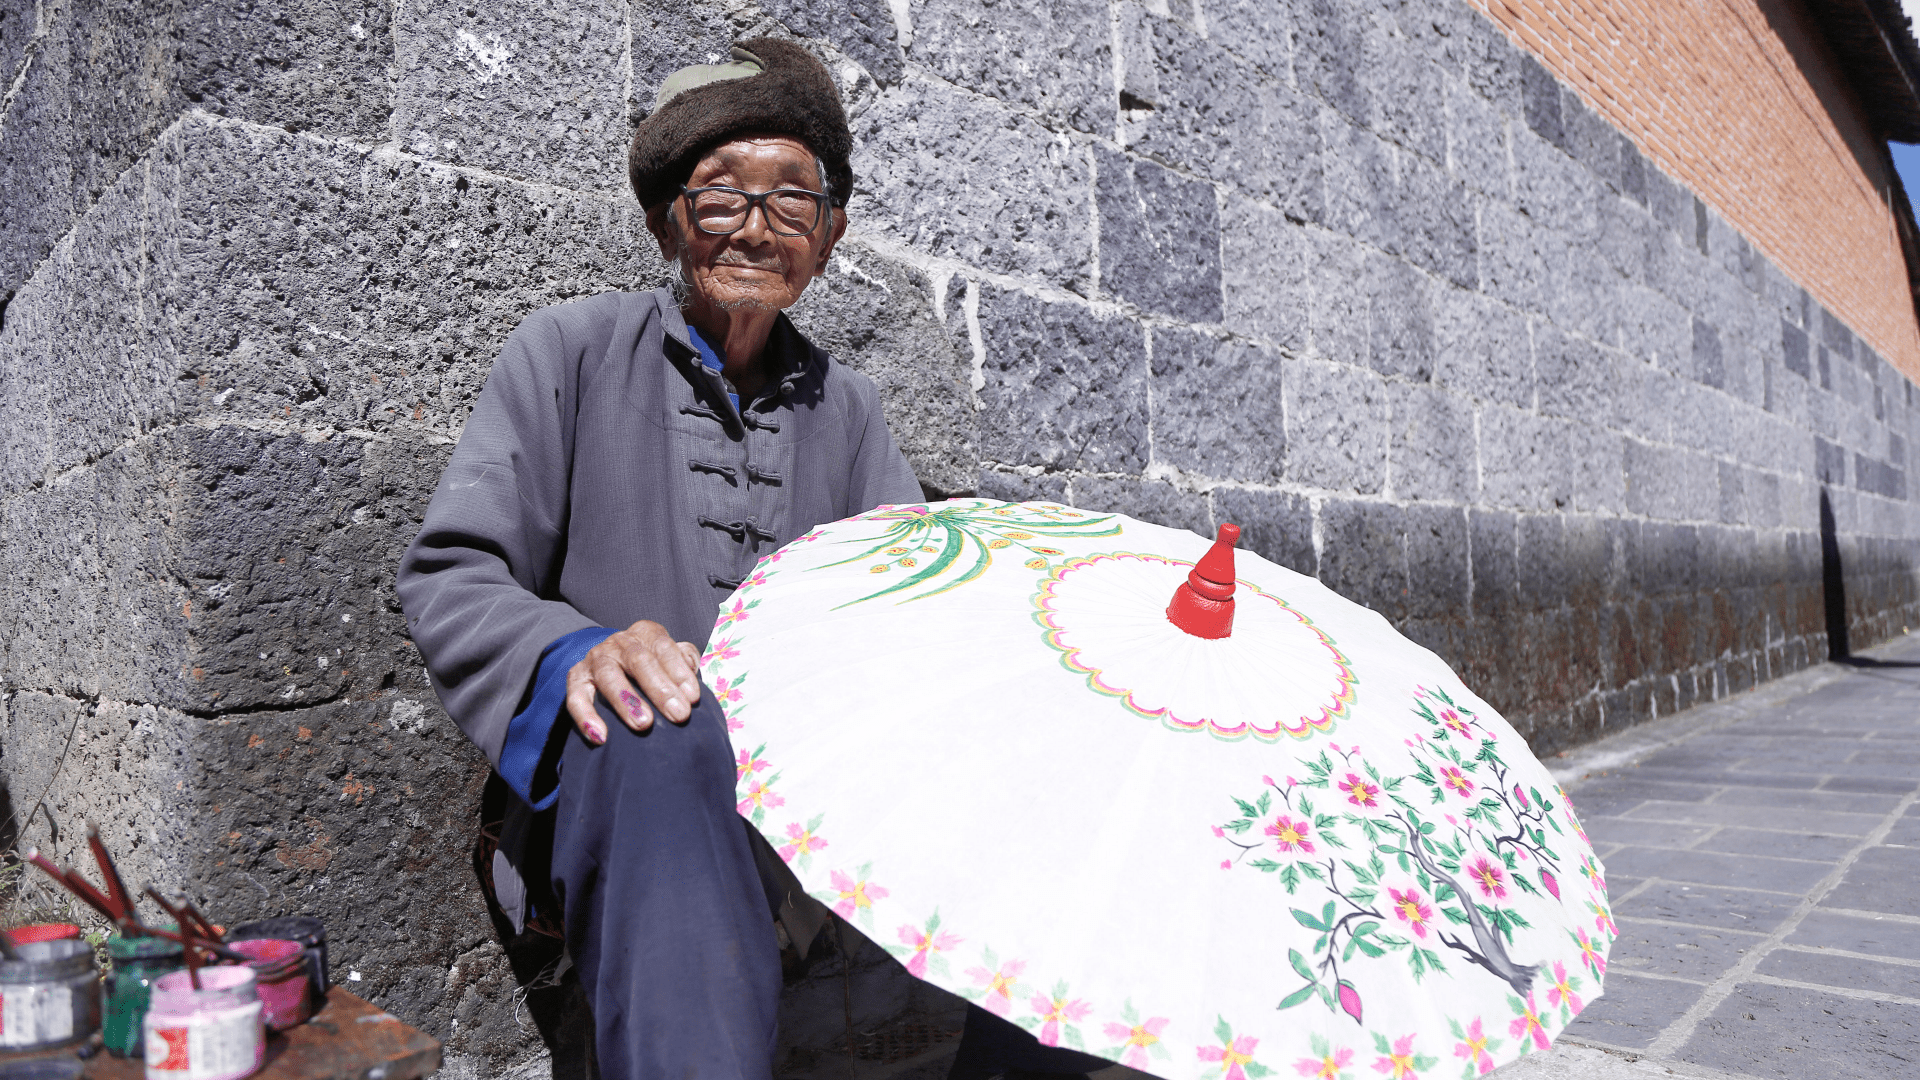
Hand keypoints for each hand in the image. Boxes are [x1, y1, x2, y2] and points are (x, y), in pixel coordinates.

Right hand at [565, 620, 702, 743]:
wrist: (615, 664)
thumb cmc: (653, 665)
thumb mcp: (670, 656)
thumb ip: (684, 660)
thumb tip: (692, 669)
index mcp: (646, 633)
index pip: (664, 647)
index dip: (679, 672)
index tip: (693, 698)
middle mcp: (619, 642)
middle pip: (638, 660)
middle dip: (660, 689)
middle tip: (678, 714)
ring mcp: (595, 658)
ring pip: (608, 676)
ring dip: (627, 701)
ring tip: (644, 724)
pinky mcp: (576, 677)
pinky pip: (576, 697)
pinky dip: (586, 717)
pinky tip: (600, 736)